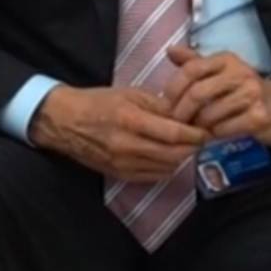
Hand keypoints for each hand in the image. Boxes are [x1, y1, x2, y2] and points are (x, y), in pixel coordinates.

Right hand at [28, 85, 205, 181]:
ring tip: (188, 146)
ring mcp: (123, 164)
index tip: (206, 130)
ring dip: (181, 158)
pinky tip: (170, 156)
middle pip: (173, 154)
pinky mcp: (120, 175)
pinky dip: (166, 167)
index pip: (173, 133)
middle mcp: (128, 146)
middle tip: (202, 139)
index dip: (194, 134)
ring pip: (165, 167)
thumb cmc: (98, 102)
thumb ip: (159, 105)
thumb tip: (185, 115)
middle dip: (192, 148)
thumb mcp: (130, 93)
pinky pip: (152, 176)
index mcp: (130, 120)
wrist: (64, 122)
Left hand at [161, 46, 270, 145]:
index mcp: (226, 60)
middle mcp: (240, 73)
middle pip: (197, 93)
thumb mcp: (222, 72)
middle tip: (177, 123)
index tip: (167, 104)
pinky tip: (215, 133)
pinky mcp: (259, 116)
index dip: (174, 88)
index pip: (191, 69)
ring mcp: (252, 94)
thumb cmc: (245, 90)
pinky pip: (224, 129)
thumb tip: (170, 50)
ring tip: (196, 129)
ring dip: (198, 126)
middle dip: (182, 112)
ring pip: (209, 114)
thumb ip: (195, 63)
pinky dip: (215, 134)